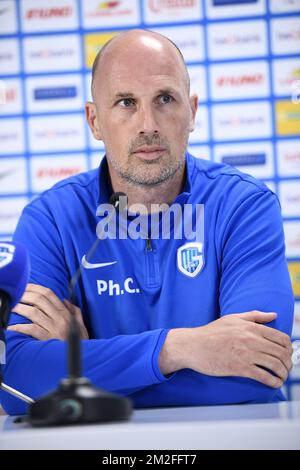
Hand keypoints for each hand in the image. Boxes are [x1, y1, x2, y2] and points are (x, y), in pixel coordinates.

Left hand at [7, 283, 88, 340]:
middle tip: (16, 295)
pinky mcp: (48, 340)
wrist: (82, 357)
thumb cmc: (80, 342)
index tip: (26, 286)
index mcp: (65, 313)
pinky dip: (21, 327)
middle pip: (40, 300)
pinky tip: (13, 327)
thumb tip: (65, 301)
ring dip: (21, 308)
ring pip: (34, 313)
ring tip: (13, 307)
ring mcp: (53, 329)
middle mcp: (59, 318)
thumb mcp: (80, 324)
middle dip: (26, 295)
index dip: (36, 288)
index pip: (49, 294)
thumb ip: (74, 311)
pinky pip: (32, 330)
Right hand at [159, 311, 292, 387]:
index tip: (287, 353)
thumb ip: (255, 316)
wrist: (193, 346)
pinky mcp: (240, 368)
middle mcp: (251, 339)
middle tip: (286, 367)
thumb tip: (274, 315)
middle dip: (288, 362)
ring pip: (275, 365)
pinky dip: (273, 381)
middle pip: (281, 352)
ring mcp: (246, 354)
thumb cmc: (211, 332)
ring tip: (282, 376)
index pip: (280, 337)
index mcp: (251, 327)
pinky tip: (274, 383)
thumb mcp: (233, 318)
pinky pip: (264, 376)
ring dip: (283, 372)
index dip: (288, 347)